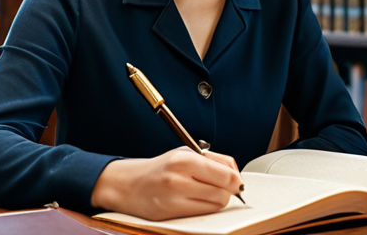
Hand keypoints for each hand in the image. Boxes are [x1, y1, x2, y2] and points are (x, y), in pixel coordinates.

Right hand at [91, 147, 243, 220]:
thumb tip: (237, 175)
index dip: (236, 180)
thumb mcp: (185, 153)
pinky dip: (204, 208)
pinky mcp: (170, 214)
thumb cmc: (161, 168)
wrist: (128, 184)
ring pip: (216, 205)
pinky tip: (195, 200)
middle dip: (228, 191)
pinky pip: (202, 214)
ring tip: (205, 192)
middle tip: (221, 187)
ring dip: (217, 200)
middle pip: (224, 192)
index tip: (236, 181)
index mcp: (184, 159)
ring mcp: (174, 198)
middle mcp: (178, 179)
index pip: (226, 174)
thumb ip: (213, 160)